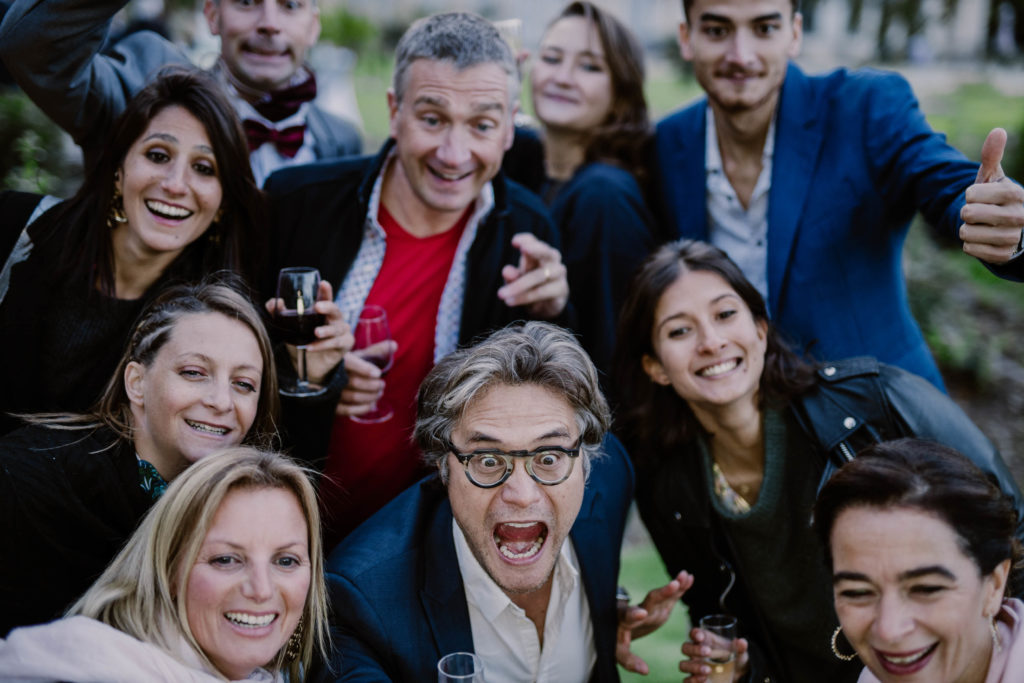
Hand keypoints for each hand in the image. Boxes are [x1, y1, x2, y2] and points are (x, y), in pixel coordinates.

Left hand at [265, 281, 352, 385]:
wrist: (310, 365)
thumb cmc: (302, 340)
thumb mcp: (289, 327)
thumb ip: (280, 313)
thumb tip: (273, 303)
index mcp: (323, 311)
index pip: (326, 297)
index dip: (325, 290)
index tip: (323, 283)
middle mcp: (335, 319)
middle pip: (335, 310)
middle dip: (327, 307)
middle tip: (317, 307)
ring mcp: (342, 331)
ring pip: (336, 329)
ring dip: (325, 331)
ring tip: (316, 333)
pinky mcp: (345, 344)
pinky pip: (335, 343)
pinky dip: (322, 345)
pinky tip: (310, 347)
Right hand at [335, 341, 397, 416]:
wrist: (330, 376)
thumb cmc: (350, 365)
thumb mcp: (361, 356)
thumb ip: (377, 351)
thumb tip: (394, 345)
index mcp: (339, 359)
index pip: (350, 362)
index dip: (364, 369)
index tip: (378, 373)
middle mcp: (332, 374)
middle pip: (354, 382)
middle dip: (373, 385)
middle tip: (382, 385)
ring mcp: (330, 390)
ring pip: (352, 396)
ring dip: (370, 397)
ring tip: (379, 393)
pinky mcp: (332, 404)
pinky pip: (346, 410)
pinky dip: (361, 409)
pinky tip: (371, 405)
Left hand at [497, 232, 568, 318]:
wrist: (545, 306)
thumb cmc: (529, 286)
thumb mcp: (516, 281)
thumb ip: (512, 276)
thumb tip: (506, 270)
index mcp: (538, 252)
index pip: (532, 241)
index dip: (525, 240)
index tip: (514, 241)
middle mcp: (551, 259)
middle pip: (545, 251)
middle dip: (535, 249)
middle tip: (524, 249)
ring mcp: (559, 273)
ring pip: (540, 275)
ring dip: (520, 285)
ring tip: (501, 294)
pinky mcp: (562, 289)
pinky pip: (542, 292)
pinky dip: (525, 297)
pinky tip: (511, 301)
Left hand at [616, 571, 693, 674]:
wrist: (614, 621)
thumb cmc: (614, 637)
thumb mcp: (618, 650)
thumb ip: (629, 660)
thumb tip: (645, 671)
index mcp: (623, 619)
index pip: (627, 616)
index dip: (634, 614)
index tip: (642, 613)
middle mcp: (637, 608)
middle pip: (649, 601)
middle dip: (662, 593)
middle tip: (673, 585)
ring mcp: (647, 605)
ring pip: (661, 595)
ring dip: (674, 586)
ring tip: (685, 576)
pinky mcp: (656, 605)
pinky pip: (669, 596)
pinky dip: (679, 588)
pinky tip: (689, 578)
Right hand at [680, 627, 748, 681]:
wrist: (737, 676)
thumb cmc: (734, 659)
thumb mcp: (740, 653)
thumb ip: (740, 648)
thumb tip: (742, 642)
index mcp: (704, 641)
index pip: (694, 633)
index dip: (694, 633)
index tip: (700, 637)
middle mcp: (695, 653)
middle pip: (686, 647)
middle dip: (694, 649)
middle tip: (708, 652)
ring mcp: (693, 667)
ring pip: (683, 665)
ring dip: (694, 667)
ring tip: (708, 670)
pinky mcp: (694, 680)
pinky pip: (687, 680)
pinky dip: (693, 680)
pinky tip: (704, 679)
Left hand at [959, 127, 1023, 263]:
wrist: (1009, 227)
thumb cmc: (996, 198)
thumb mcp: (993, 177)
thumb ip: (992, 156)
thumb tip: (997, 131)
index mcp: (1015, 193)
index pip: (972, 194)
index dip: (970, 195)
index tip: (980, 196)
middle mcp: (1019, 216)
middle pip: (968, 214)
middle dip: (966, 213)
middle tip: (979, 213)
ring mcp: (1012, 238)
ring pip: (967, 233)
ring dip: (967, 229)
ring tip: (982, 226)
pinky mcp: (1003, 255)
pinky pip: (970, 249)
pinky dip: (970, 244)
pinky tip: (983, 239)